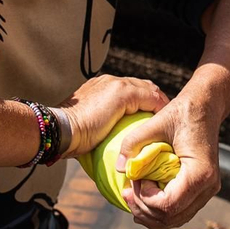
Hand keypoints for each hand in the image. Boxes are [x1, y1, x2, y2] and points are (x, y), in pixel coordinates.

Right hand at [55, 74, 169, 157]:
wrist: (62, 129)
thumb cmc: (69, 136)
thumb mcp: (86, 129)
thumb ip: (96, 129)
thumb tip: (101, 146)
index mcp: (98, 87)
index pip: (127, 90)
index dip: (141, 101)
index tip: (149, 116)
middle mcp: (108, 81)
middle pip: (140, 86)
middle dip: (153, 99)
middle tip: (163, 117)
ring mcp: (115, 84)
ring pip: (147, 89)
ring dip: (159, 103)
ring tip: (167, 119)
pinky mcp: (122, 92)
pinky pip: (150, 98)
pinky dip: (159, 107)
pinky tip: (165, 119)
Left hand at [111, 95, 220, 228]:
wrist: (205, 108)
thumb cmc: (183, 113)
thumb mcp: (155, 123)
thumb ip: (133, 143)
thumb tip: (120, 167)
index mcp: (199, 173)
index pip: (168, 204)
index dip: (145, 198)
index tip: (135, 180)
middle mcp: (208, 186)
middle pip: (172, 217)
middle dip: (144, 210)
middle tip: (127, 192)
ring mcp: (208, 190)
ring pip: (177, 219)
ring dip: (151, 214)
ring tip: (132, 198)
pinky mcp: (202, 189)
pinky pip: (181, 210)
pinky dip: (161, 210)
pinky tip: (144, 199)